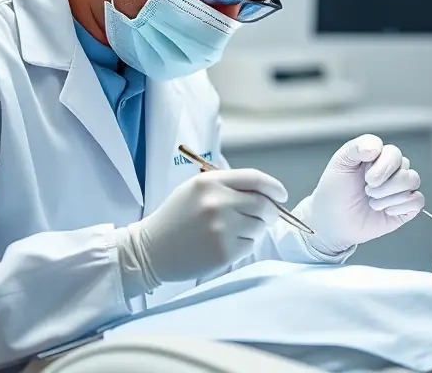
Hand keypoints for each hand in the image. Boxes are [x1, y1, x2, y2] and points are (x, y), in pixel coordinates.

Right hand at [113, 169, 286, 293]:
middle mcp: (217, 203)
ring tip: (232, 231)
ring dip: (255, 229)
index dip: (273, 187)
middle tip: (267, 217)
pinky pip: (250, 245)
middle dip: (271, 212)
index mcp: (209, 182)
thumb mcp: (195, 189)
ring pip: (259, 226)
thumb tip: (266, 193)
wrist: (150, 250)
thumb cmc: (175, 218)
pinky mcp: (223, 252)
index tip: (281, 195)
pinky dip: (245, 244)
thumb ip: (228, 186)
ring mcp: (221, 229)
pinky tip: (225, 244)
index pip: (255, 179)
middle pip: (263, 205)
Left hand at [296, 134, 423, 255]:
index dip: (382, 166)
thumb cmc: (334, 192)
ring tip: (373, 202)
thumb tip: (376, 147)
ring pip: (412, 181)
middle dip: (383, 184)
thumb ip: (356, 147)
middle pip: (405, 167)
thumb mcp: (339, 164)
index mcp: (377, 156)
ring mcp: (400, 188)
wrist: (333, 222)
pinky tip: (385, 211)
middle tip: (367, 191)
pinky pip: (418, 200)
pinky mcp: (406, 207)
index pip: (393, 152)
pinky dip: (400, 207)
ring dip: (389, 196)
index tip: (365, 177)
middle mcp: (392, 170)